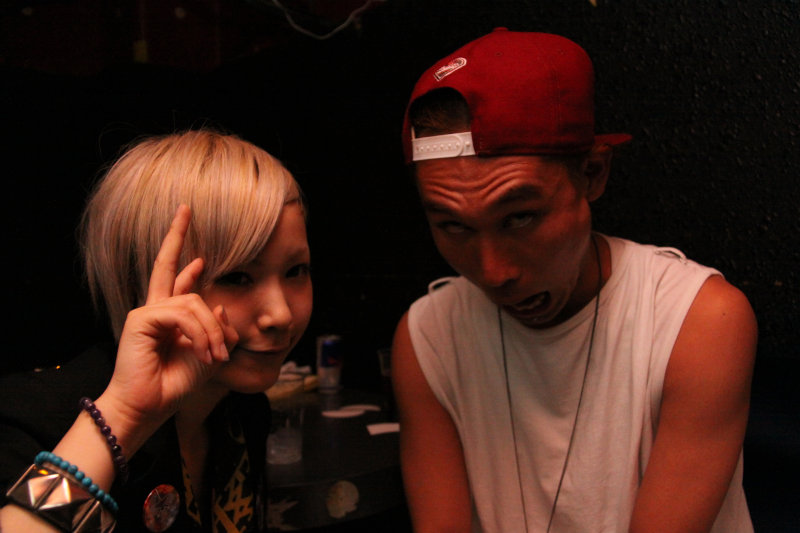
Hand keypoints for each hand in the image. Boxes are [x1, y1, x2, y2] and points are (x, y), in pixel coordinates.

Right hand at [100, 205, 237, 439]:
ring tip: (216, 356)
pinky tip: (202, 352)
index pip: (178, 281)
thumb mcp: (210, 355)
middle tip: (185, 209)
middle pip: (166, 264)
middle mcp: (156, 309)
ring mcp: (147, 312)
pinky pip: (182, 314)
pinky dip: (199, 334)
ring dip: (212, 331)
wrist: (150, 406)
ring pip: (194, 303)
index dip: (188, 264)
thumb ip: (218, 330)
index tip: (200, 253)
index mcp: (170, 317)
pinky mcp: (141, 319)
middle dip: (177, 235)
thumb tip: (219, 307)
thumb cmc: (175, 384)